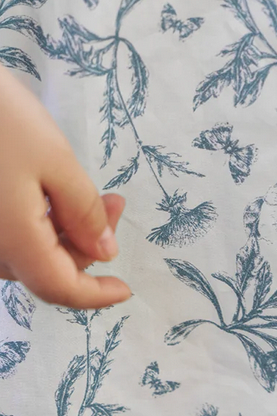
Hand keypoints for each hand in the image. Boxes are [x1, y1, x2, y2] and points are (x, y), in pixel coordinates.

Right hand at [0, 67, 130, 307]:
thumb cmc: (0, 119)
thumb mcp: (55, 160)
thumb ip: (83, 211)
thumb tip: (104, 252)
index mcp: (12, 241)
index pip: (58, 288)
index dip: (95, 295)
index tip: (125, 289)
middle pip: (44, 270)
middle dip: (88, 246)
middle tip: (116, 204)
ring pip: (24, 254)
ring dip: (65, 235)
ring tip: (97, 195)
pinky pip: (6, 236)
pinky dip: (37, 225)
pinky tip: (55, 195)